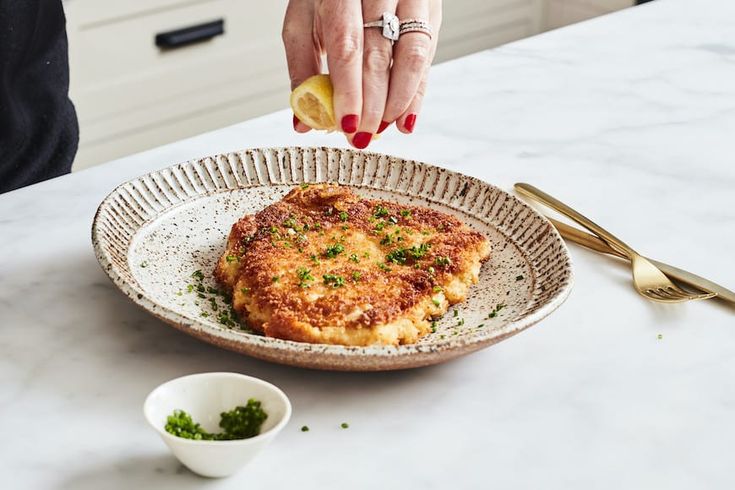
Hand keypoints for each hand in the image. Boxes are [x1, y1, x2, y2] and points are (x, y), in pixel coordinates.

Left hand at [282, 0, 441, 148]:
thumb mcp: (302, 22)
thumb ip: (302, 70)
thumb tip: (303, 123)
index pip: (347, 45)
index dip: (350, 91)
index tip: (348, 126)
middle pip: (379, 54)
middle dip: (372, 104)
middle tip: (363, 137)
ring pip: (412, 54)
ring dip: (399, 100)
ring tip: (383, 128)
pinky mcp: (430, 8)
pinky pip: (428, 54)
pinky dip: (418, 92)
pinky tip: (406, 118)